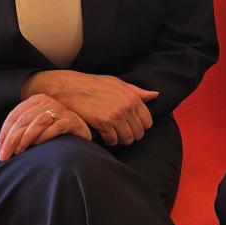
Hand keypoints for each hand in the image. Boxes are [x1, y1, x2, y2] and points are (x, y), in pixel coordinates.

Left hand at [0, 93, 90, 160]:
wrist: (80, 130)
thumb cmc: (54, 128)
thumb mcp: (37, 122)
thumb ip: (23, 126)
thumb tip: (2, 144)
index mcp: (36, 100)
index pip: (15, 115)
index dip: (4, 133)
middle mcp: (48, 102)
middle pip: (24, 120)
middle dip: (11, 139)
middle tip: (5, 156)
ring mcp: (60, 110)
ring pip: (38, 122)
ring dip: (25, 138)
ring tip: (19, 152)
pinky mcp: (71, 120)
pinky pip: (54, 128)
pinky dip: (44, 137)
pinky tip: (37, 145)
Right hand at [21, 70, 158, 145]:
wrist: (70, 87)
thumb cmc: (94, 84)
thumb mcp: (117, 83)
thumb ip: (137, 91)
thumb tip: (155, 95)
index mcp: (132, 97)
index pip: (147, 121)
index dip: (140, 127)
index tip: (132, 126)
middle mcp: (127, 107)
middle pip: (138, 133)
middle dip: (131, 135)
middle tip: (121, 132)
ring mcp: (115, 116)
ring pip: (127, 139)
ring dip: (121, 140)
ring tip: (114, 135)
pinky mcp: (103, 124)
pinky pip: (113, 140)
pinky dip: (109, 141)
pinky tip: (104, 135)